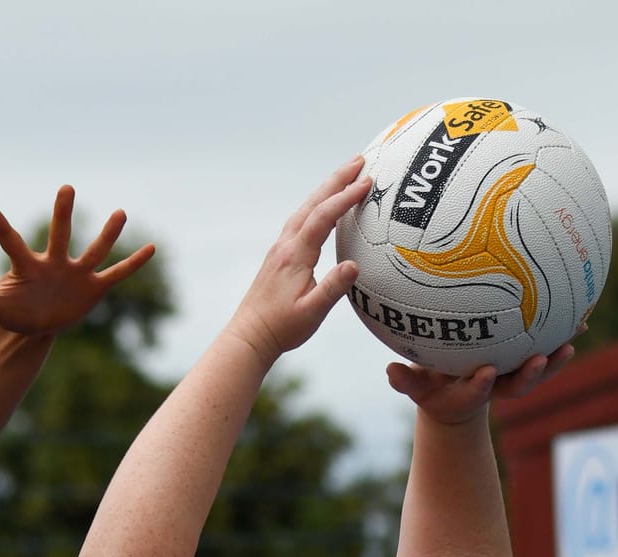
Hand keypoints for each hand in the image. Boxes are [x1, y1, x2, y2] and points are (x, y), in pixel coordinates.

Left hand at [0, 186, 154, 336]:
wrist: (34, 323)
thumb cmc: (11, 308)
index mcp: (27, 266)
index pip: (12, 245)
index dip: (2, 230)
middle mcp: (54, 262)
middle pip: (59, 235)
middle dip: (62, 214)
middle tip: (67, 188)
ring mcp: (75, 273)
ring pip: (94, 250)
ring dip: (107, 234)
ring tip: (121, 213)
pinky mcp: (92, 288)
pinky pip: (116, 274)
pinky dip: (132, 263)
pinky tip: (151, 247)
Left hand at [223, 157, 371, 364]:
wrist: (250, 335)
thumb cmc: (282, 328)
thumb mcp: (312, 313)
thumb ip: (333, 289)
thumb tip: (354, 266)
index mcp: (295, 255)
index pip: (323, 217)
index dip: (345, 198)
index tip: (366, 182)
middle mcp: (286, 245)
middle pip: (313, 203)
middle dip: (337, 180)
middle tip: (360, 160)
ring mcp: (281, 248)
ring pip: (306, 209)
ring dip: (326, 189)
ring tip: (346, 174)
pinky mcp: (280, 255)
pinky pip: (301, 220)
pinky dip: (317, 205)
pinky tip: (325, 206)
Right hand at [387, 345, 576, 424]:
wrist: (454, 395)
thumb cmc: (430, 385)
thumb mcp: (416, 385)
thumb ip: (405, 380)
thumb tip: (389, 371)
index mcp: (470, 391)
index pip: (477, 389)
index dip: (483, 384)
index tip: (487, 372)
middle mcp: (496, 385)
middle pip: (517, 386)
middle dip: (529, 375)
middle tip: (539, 359)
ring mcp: (512, 375)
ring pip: (535, 370)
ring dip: (554, 360)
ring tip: (570, 342)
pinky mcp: (523, 362)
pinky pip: (545, 349)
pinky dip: (561, 336)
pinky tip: (581, 318)